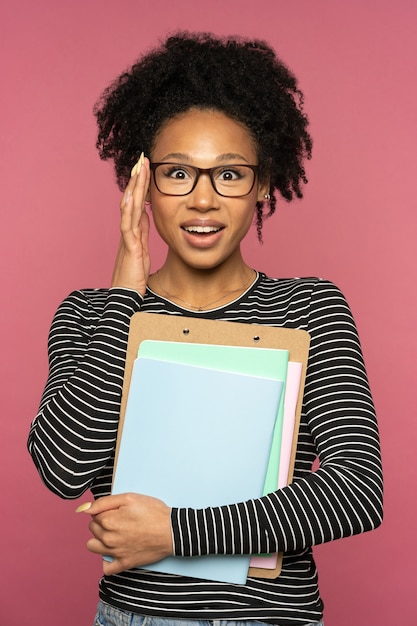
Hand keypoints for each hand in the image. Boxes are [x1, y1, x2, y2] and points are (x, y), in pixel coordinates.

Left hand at [78, 493, 172, 574]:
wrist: (172, 531)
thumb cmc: (153, 511)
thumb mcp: (129, 498)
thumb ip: (103, 502)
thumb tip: (82, 509)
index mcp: (108, 521)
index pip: (94, 515)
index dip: (106, 510)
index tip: (119, 510)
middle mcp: (108, 539)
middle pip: (93, 529)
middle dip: (102, 523)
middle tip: (120, 520)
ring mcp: (115, 553)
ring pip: (93, 547)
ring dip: (100, 540)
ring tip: (115, 534)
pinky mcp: (124, 564)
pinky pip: (106, 568)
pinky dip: (108, 561)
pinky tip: (116, 551)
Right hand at [111, 154, 150, 295]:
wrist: (124, 298)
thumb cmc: (133, 278)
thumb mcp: (142, 250)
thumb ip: (143, 232)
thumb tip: (147, 214)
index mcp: (134, 232)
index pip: (138, 203)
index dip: (141, 185)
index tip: (146, 168)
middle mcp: (129, 232)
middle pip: (132, 200)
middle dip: (137, 179)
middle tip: (142, 158)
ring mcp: (127, 239)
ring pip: (129, 207)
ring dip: (134, 187)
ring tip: (138, 168)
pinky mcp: (129, 248)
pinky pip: (128, 225)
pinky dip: (129, 209)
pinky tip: (132, 195)